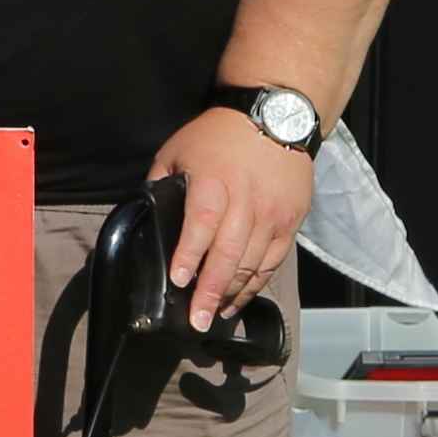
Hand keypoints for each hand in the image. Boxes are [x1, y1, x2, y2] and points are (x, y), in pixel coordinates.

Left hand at [150, 105, 313, 331]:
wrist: (276, 117)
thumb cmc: (218, 136)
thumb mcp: (177, 151)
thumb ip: (160, 185)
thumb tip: (146, 216)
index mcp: (213, 183)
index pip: (202, 224)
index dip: (190, 255)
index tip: (179, 280)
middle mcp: (247, 203)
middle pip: (230, 254)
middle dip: (210, 290)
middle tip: (195, 319)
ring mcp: (272, 215)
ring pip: (253, 264)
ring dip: (232, 293)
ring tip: (212, 314)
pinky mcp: (291, 222)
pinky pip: (273, 261)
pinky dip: (255, 283)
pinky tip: (238, 299)